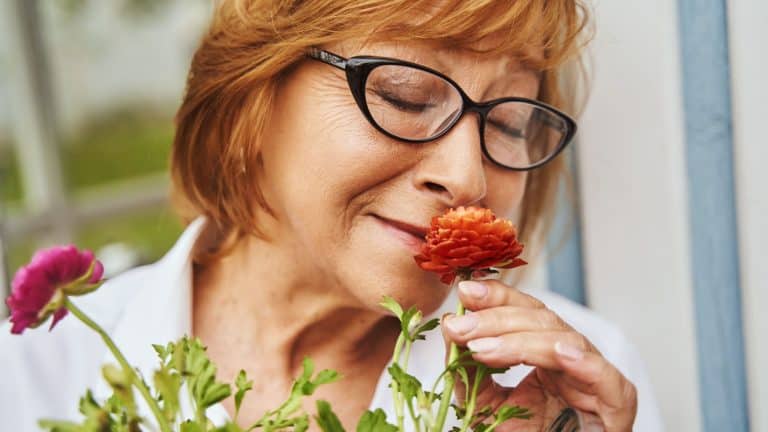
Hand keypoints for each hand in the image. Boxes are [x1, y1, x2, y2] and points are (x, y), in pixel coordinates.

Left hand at [441, 279, 636, 431]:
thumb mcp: (486, 403)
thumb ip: (468, 369)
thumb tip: (450, 325)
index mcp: (547, 354)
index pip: (525, 312)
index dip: (497, 297)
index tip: (465, 291)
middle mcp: (572, 358)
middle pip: (541, 320)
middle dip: (496, 318)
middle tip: (460, 325)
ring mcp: (595, 378)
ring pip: (564, 341)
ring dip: (519, 341)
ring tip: (481, 347)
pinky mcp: (616, 403)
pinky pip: (605, 376)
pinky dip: (583, 362)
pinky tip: (558, 353)